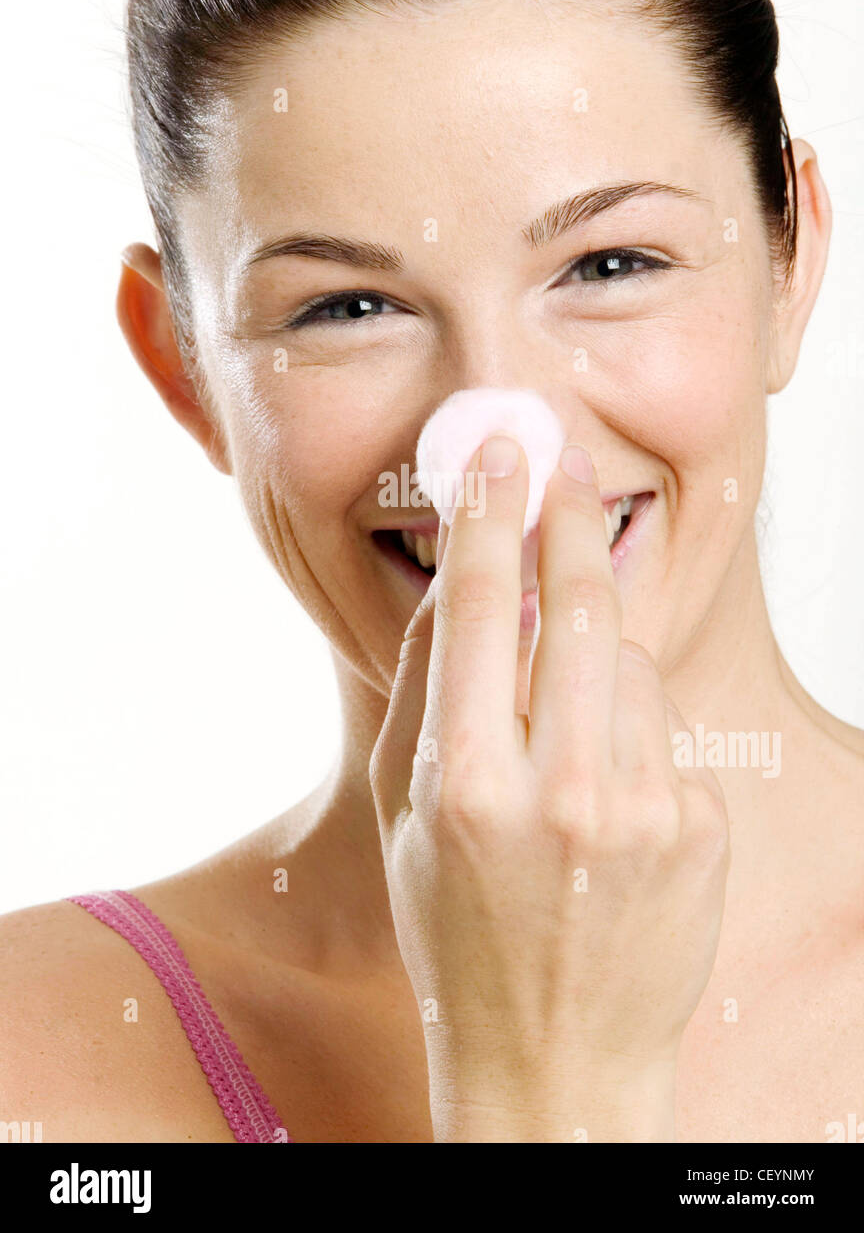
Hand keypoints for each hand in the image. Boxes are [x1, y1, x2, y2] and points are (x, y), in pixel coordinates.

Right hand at [369, 436, 729, 1141]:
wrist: (555, 1061)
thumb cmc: (455, 931)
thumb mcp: (400, 821)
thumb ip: (424, 695)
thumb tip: (459, 585)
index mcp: (461, 787)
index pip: (475, 610)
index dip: (483, 516)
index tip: (494, 453)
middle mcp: (557, 793)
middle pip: (577, 606)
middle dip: (569, 521)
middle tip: (565, 472)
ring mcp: (641, 812)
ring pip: (628, 664)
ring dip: (596, 662)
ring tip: (565, 735)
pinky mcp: (700, 829)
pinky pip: (665, 731)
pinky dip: (632, 737)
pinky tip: (608, 805)